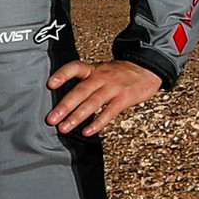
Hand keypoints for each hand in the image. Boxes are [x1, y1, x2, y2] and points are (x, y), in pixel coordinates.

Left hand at [47, 59, 164, 134]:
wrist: (148, 68)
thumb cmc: (121, 73)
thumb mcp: (102, 70)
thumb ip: (85, 82)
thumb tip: (64, 101)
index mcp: (93, 69)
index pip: (74, 67)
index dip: (62, 75)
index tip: (50, 84)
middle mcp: (101, 76)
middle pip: (81, 91)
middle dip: (65, 106)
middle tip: (51, 119)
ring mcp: (113, 87)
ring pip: (92, 102)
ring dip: (77, 116)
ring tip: (64, 128)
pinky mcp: (125, 97)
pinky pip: (109, 111)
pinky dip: (98, 122)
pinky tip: (87, 131)